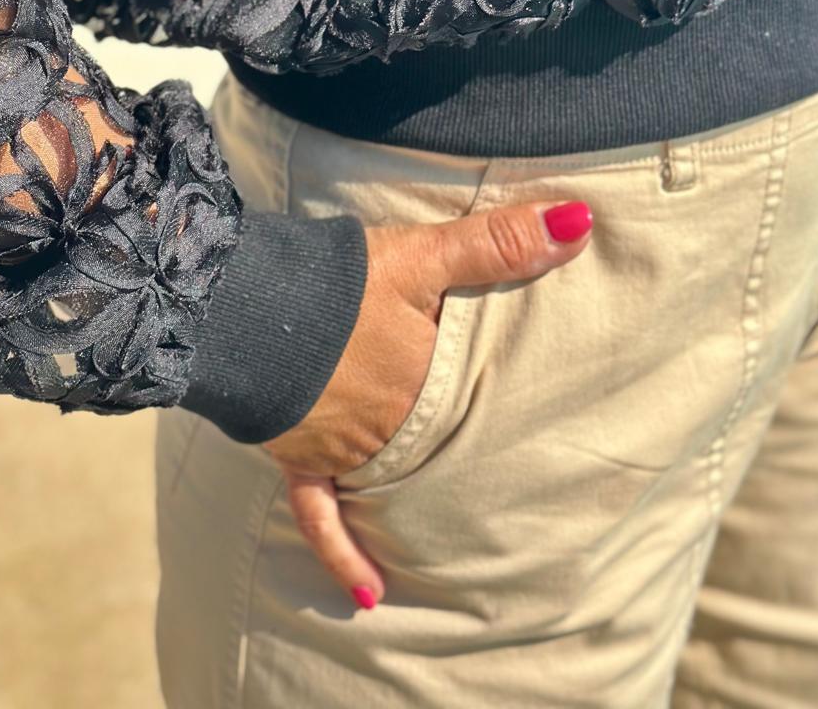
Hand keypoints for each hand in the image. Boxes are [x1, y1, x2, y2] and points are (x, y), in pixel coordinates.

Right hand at [261, 199, 593, 608]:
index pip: (484, 399)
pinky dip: (344, 553)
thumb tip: (579, 223)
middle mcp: (392, 428)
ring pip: (389, 484)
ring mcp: (343, 448)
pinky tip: (368, 594)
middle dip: (465, 459)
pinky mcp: (297, 456)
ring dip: (415, 505)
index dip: (510, 404)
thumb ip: (498, 242)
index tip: (551, 425)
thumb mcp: (422, 254)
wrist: (239, 304)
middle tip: (511, 494)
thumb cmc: (335, 280)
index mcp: (427, 383)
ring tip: (454, 533)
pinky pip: (322, 516)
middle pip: (438, 445)